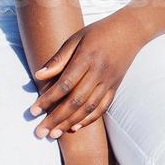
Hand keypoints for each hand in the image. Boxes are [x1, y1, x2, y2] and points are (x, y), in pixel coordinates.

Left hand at [30, 15, 146, 137]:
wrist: (131, 30)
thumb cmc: (99, 32)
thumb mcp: (76, 38)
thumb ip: (59, 58)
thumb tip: (38, 76)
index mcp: (87, 57)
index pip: (65, 84)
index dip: (48, 99)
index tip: (33, 111)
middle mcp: (99, 72)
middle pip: (76, 101)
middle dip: (56, 118)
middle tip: (40, 132)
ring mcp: (109, 81)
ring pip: (89, 107)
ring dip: (70, 123)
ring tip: (54, 134)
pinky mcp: (116, 86)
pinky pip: (103, 107)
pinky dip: (89, 119)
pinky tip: (75, 127)